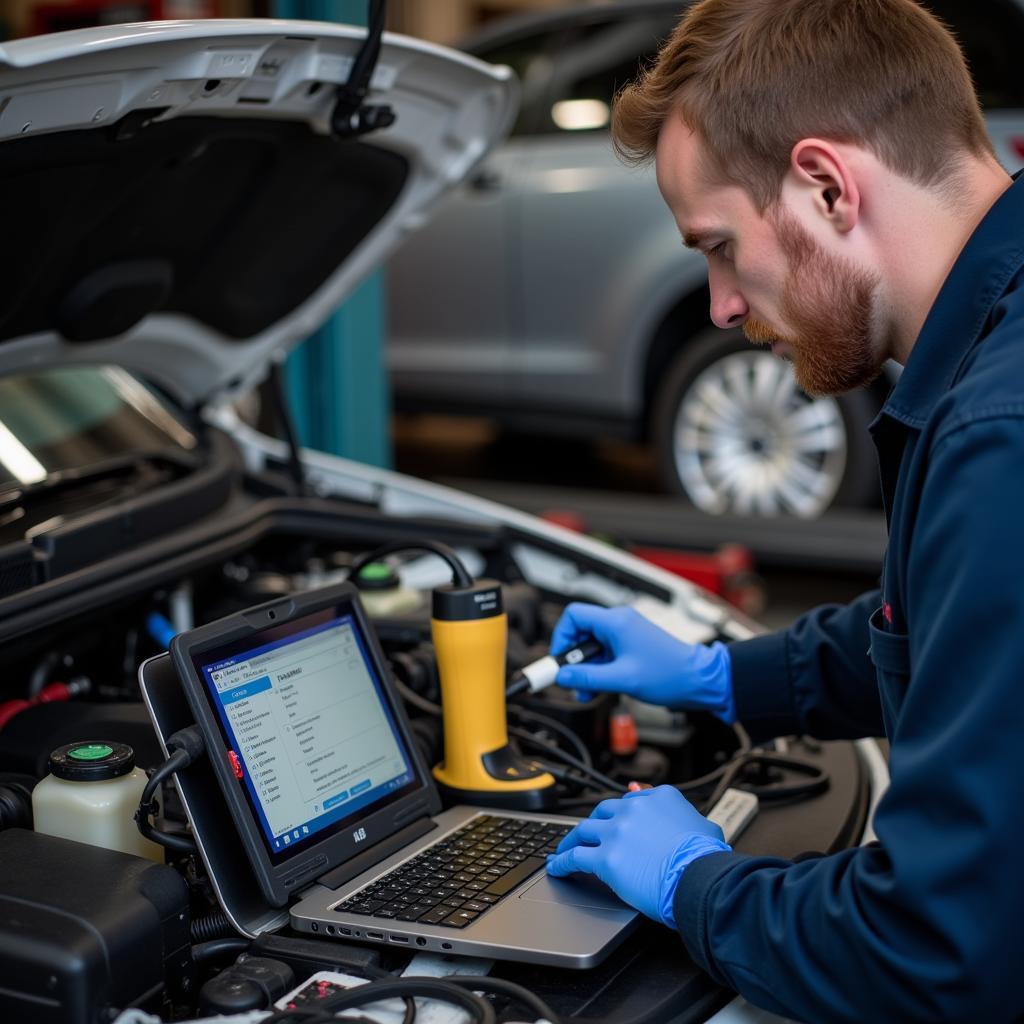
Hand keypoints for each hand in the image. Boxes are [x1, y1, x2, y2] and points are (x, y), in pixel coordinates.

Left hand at [546, 785, 730, 925]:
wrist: (700, 878)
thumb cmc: (707, 859)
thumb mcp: (705, 825)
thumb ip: (687, 817)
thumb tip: (685, 820)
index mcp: (659, 797)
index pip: (632, 800)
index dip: (620, 813)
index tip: (614, 820)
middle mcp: (634, 810)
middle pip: (603, 811)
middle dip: (593, 823)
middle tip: (585, 834)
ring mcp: (617, 832)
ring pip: (584, 830)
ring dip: (570, 840)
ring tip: (564, 848)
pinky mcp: (605, 858)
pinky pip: (575, 857)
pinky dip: (562, 861)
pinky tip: (557, 867)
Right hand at [550, 603, 734, 718]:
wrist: (699, 680)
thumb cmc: (670, 673)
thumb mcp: (623, 679)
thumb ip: (589, 678)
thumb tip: (563, 677)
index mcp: (617, 622)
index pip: (574, 616)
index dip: (561, 638)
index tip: (559, 661)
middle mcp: (620, 623)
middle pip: (581, 634)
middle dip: (574, 660)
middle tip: (571, 681)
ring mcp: (626, 635)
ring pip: (593, 648)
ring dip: (586, 670)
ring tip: (587, 691)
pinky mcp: (631, 648)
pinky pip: (606, 656)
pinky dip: (599, 671)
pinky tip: (600, 688)